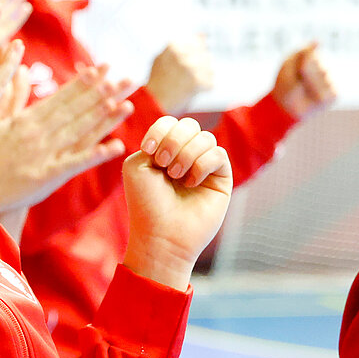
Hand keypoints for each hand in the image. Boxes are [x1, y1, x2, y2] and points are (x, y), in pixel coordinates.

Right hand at [0, 66, 133, 213]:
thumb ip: (12, 95)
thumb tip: (23, 70)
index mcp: (27, 119)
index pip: (61, 96)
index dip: (84, 82)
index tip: (103, 68)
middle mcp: (39, 132)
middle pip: (76, 110)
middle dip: (102, 93)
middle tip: (126, 79)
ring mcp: (45, 153)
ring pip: (80, 131)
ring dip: (104, 118)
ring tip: (127, 104)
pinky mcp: (48, 176)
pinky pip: (76, 163)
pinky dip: (96, 155)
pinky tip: (116, 147)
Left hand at [121, 116, 231, 290]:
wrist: (161, 235)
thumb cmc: (146, 203)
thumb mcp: (137, 165)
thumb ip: (155, 140)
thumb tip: (181, 135)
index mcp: (164, 151)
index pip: (170, 122)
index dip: (160, 130)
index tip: (148, 150)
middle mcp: (186, 157)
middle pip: (189, 124)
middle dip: (173, 141)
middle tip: (162, 165)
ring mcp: (205, 167)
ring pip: (205, 137)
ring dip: (186, 154)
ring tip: (175, 176)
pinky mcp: (221, 179)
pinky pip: (218, 154)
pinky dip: (201, 165)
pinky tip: (191, 183)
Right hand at [146, 35, 212, 112]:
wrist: (153, 104)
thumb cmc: (157, 83)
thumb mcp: (164, 58)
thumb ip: (182, 46)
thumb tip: (202, 35)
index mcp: (174, 45)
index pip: (198, 42)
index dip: (195, 55)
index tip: (188, 64)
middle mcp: (182, 54)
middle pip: (205, 56)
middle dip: (200, 67)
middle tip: (187, 78)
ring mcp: (190, 67)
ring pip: (210, 69)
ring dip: (202, 78)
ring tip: (188, 84)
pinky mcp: (197, 81)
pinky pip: (210, 83)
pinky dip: (204, 89)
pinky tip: (191, 91)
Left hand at [272, 41, 335, 119]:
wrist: (284, 106)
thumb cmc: (285, 84)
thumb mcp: (288, 64)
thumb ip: (303, 52)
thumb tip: (318, 41)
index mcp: (314, 58)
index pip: (311, 53)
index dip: (299, 63)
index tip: (293, 70)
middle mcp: (324, 67)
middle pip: (318, 63)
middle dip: (304, 73)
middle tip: (298, 81)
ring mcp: (330, 80)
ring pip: (323, 75)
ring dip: (310, 83)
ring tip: (304, 89)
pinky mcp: (334, 94)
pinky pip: (329, 91)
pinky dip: (317, 93)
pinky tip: (312, 96)